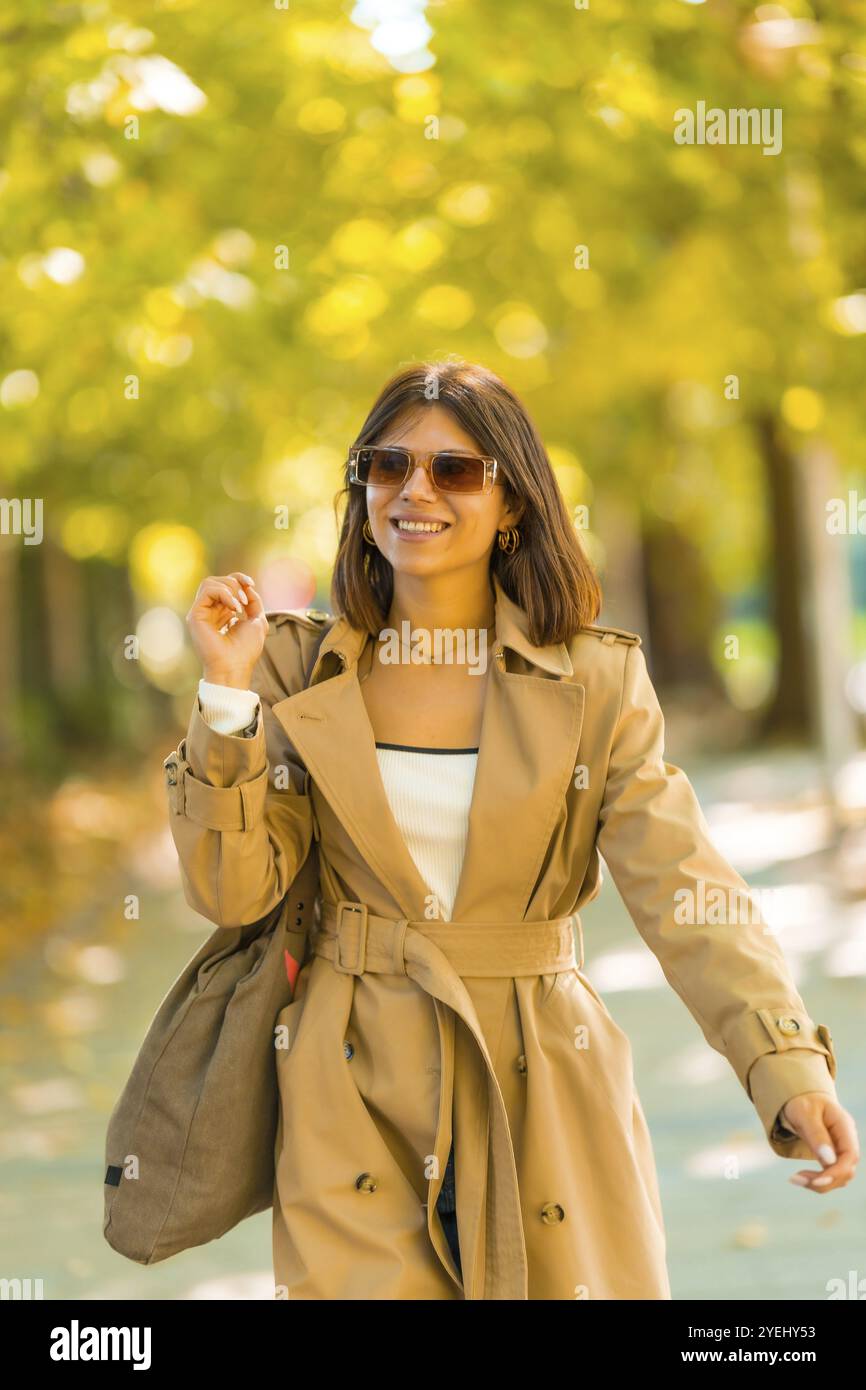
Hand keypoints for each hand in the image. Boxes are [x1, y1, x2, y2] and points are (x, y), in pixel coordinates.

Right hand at [186, 572, 267, 687]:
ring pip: (209, 583)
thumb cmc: (246, 649)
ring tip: (240, 606)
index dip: (238, 578)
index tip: (251, 584)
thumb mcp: (257, 620)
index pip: (225, 584)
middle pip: (217, 580)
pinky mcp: (195, 615)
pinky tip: (234, 608)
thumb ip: (253, 601)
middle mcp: (209, 611)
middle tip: (245, 601)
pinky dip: (224, 594)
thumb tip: (247, 586)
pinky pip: (207, 591)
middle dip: (235, 583)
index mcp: (222, 612)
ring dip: (229, 588)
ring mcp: (200, 613)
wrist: (235, 666)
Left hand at [780, 1092, 858, 1192]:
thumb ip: (816, 1134)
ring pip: (839, 1177)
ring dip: (819, 1184)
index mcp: (844, 1126)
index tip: (815, 1180)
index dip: (837, 1172)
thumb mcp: (805, 1113)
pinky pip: (830, 1175)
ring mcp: (840, 1150)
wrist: (800, 1098)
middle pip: (847, 1171)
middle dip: (824, 1181)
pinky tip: (799, 1178)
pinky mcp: (832, 1157)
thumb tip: (829, 1160)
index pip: (850, 1155)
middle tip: (795, 1179)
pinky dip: (817, 1180)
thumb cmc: (802, 1101)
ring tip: (794, 1179)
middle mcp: (846, 1140)